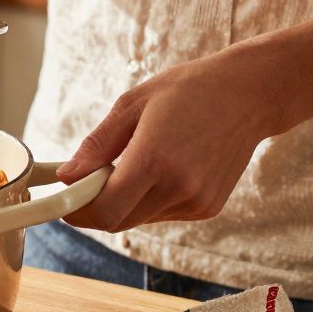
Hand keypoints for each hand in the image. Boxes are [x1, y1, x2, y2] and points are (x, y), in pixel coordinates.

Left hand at [56, 52, 277, 231]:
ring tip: (130, 165)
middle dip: (94, 208)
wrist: (249, 95)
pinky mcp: (208, 207)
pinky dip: (148, 200)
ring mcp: (196, 201)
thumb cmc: (188, 91)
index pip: (105, 209)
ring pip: (139, 219)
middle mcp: (178, 187)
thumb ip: (96, 145)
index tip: (64, 200)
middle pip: (118, 220)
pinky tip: (160, 170)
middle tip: (85, 183)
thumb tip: (67, 175)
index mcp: (155, 159)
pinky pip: (162, 214)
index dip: (77, 210)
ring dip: (122, 203)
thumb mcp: (132, 105)